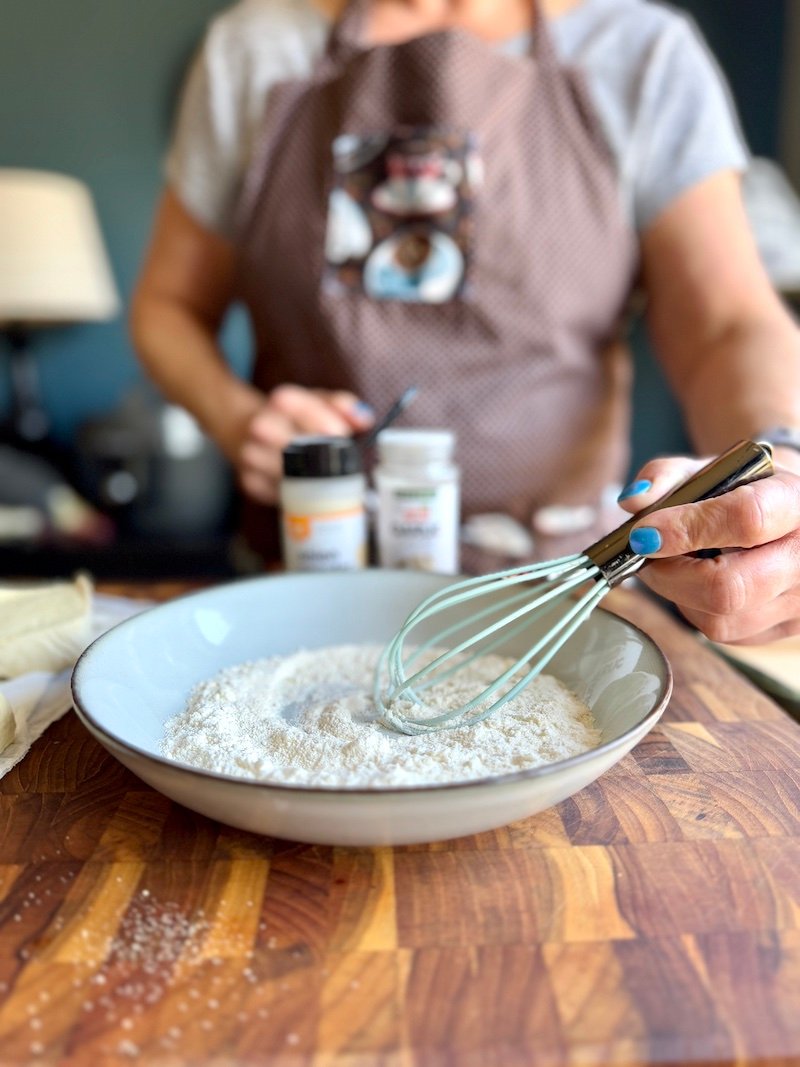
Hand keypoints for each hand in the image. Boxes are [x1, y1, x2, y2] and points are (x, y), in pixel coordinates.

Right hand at [230, 385, 373, 505]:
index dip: (323, 422)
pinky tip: (302, 487)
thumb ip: (343, 405)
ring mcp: (250, 455)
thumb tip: (363, 419)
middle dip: (319, 458)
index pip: (303, 409)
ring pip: (287, 475)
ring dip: (309, 480)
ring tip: (321, 477)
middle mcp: (261, 426)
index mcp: (281, 400)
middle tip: (336, 464)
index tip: (340, 434)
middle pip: (294, 446)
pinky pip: (277, 494)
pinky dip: (294, 494)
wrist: (246, 427)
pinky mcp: (249, 481)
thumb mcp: (319, 400)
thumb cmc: (293, 416)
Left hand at [616, 448, 799, 643]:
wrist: (792, 515)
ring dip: (677, 592)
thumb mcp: (713, 468)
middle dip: (668, 573)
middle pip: (728, 586)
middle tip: (645, 553)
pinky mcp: (784, 631)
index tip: (643, 532)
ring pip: (719, 619)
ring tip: (673, 562)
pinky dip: (695, 608)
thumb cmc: (749, 488)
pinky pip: (724, 632)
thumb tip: (634, 501)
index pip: (746, 519)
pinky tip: (699, 580)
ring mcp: (799, 602)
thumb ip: (670, 477)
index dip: (685, 528)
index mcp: (797, 503)